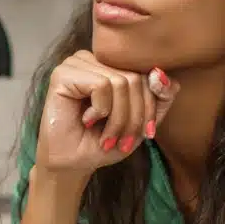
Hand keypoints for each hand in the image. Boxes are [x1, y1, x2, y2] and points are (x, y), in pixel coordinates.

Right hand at [36, 51, 178, 174]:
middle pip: (135, 78)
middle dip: (135, 117)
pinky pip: (101, 85)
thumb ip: (160, 97)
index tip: (147, 133)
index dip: (152, 106)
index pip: (147, 74)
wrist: (71, 164)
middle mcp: (95, 59)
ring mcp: (77, 63)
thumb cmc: (103, 142)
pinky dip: (101, 110)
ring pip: (120, 82)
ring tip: (107, 136)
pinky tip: (87, 120)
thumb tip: (161, 74)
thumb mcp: (142, 121)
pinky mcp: (63, 74)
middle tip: (124, 141)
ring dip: (118, 118)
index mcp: (112, 65)